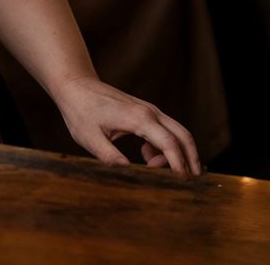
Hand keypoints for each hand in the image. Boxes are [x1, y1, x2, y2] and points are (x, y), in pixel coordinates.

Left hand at [52, 75, 201, 175]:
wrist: (76, 86)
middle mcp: (150, 112)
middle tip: (193, 182)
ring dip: (178, 153)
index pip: (169, 144)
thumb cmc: (81, 112)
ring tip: (160, 171)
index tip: (184, 183)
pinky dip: (165, 146)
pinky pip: (165, 130)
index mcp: (139, 119)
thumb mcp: (90, 138)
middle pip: (183, 136)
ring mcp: (149, 110)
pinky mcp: (145, 112)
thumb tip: (129, 174)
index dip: (179, 165)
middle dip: (192, 159)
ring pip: (177, 132)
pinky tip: (147, 156)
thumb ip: (110, 157)